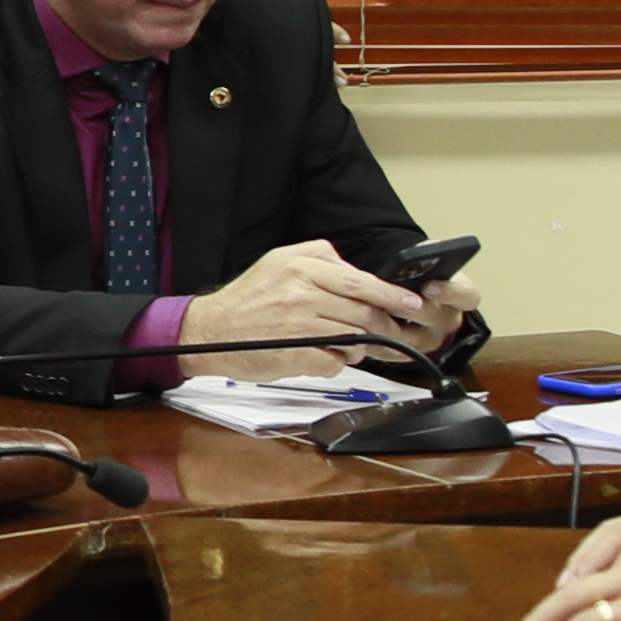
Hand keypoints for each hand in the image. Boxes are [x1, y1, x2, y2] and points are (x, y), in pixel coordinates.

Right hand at [192, 238, 448, 360]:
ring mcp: (298, 325)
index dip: (391, 295)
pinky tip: (330, 358)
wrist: (209, 330)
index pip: (360, 281)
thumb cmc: (247, 300)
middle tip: (397, 334)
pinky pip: (335, 362)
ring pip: (353, 338)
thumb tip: (356, 271)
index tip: (411, 303)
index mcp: (300, 267)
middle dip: (386, 326)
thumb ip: (318, 257)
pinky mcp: (294, 354)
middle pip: (363, 312)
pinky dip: (339, 363)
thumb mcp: (278, 261)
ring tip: (360, 348)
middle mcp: (301, 293)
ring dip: (363, 347)